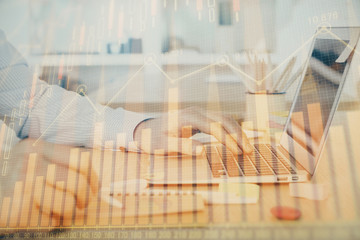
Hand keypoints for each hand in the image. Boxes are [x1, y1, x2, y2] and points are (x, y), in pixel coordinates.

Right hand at [0, 139, 98, 230]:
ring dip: (67, 214)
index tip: (93, 190)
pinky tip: (36, 216)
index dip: (94, 179)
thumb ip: (62, 167)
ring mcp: (21, 183)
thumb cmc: (18, 184)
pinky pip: (48, 221)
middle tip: (80, 206)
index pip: (82, 160)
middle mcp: (29, 161)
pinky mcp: (15, 207)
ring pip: (67, 204)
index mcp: (36, 147)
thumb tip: (96, 186)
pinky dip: (48, 223)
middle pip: (78, 183)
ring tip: (58, 212)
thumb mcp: (37, 165)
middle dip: (85, 200)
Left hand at [134, 107, 252, 155]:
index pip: (214, 127)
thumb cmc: (153, 138)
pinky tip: (237, 141)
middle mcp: (196, 111)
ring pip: (224, 119)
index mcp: (188, 117)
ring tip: (247, 148)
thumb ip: (182, 146)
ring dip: (237, 132)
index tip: (237, 152)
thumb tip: (202, 151)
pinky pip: (220, 121)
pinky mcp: (201, 117)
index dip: (227, 139)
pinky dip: (231, 130)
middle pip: (223, 119)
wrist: (146, 128)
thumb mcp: (164, 145)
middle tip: (249, 151)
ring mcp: (200, 113)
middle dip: (238, 135)